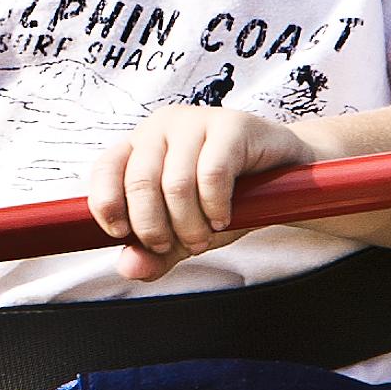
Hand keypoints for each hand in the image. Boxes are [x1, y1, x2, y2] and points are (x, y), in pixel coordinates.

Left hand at [88, 102, 315, 277]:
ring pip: (176, 183)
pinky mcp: (231, 125)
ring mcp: (196, 121)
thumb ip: (155, 253)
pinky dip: (215, 208)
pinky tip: (223, 217)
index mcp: (139, 148)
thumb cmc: (228, 199)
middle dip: (154, 228)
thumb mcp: (185, 233)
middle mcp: (161, 128)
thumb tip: (128, 267)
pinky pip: (212, 174)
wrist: (286, 177)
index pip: (104, 170)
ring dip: (189, 224)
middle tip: (176, 246)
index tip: (123, 236)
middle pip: (139, 183)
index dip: (107, 206)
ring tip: (204, 236)